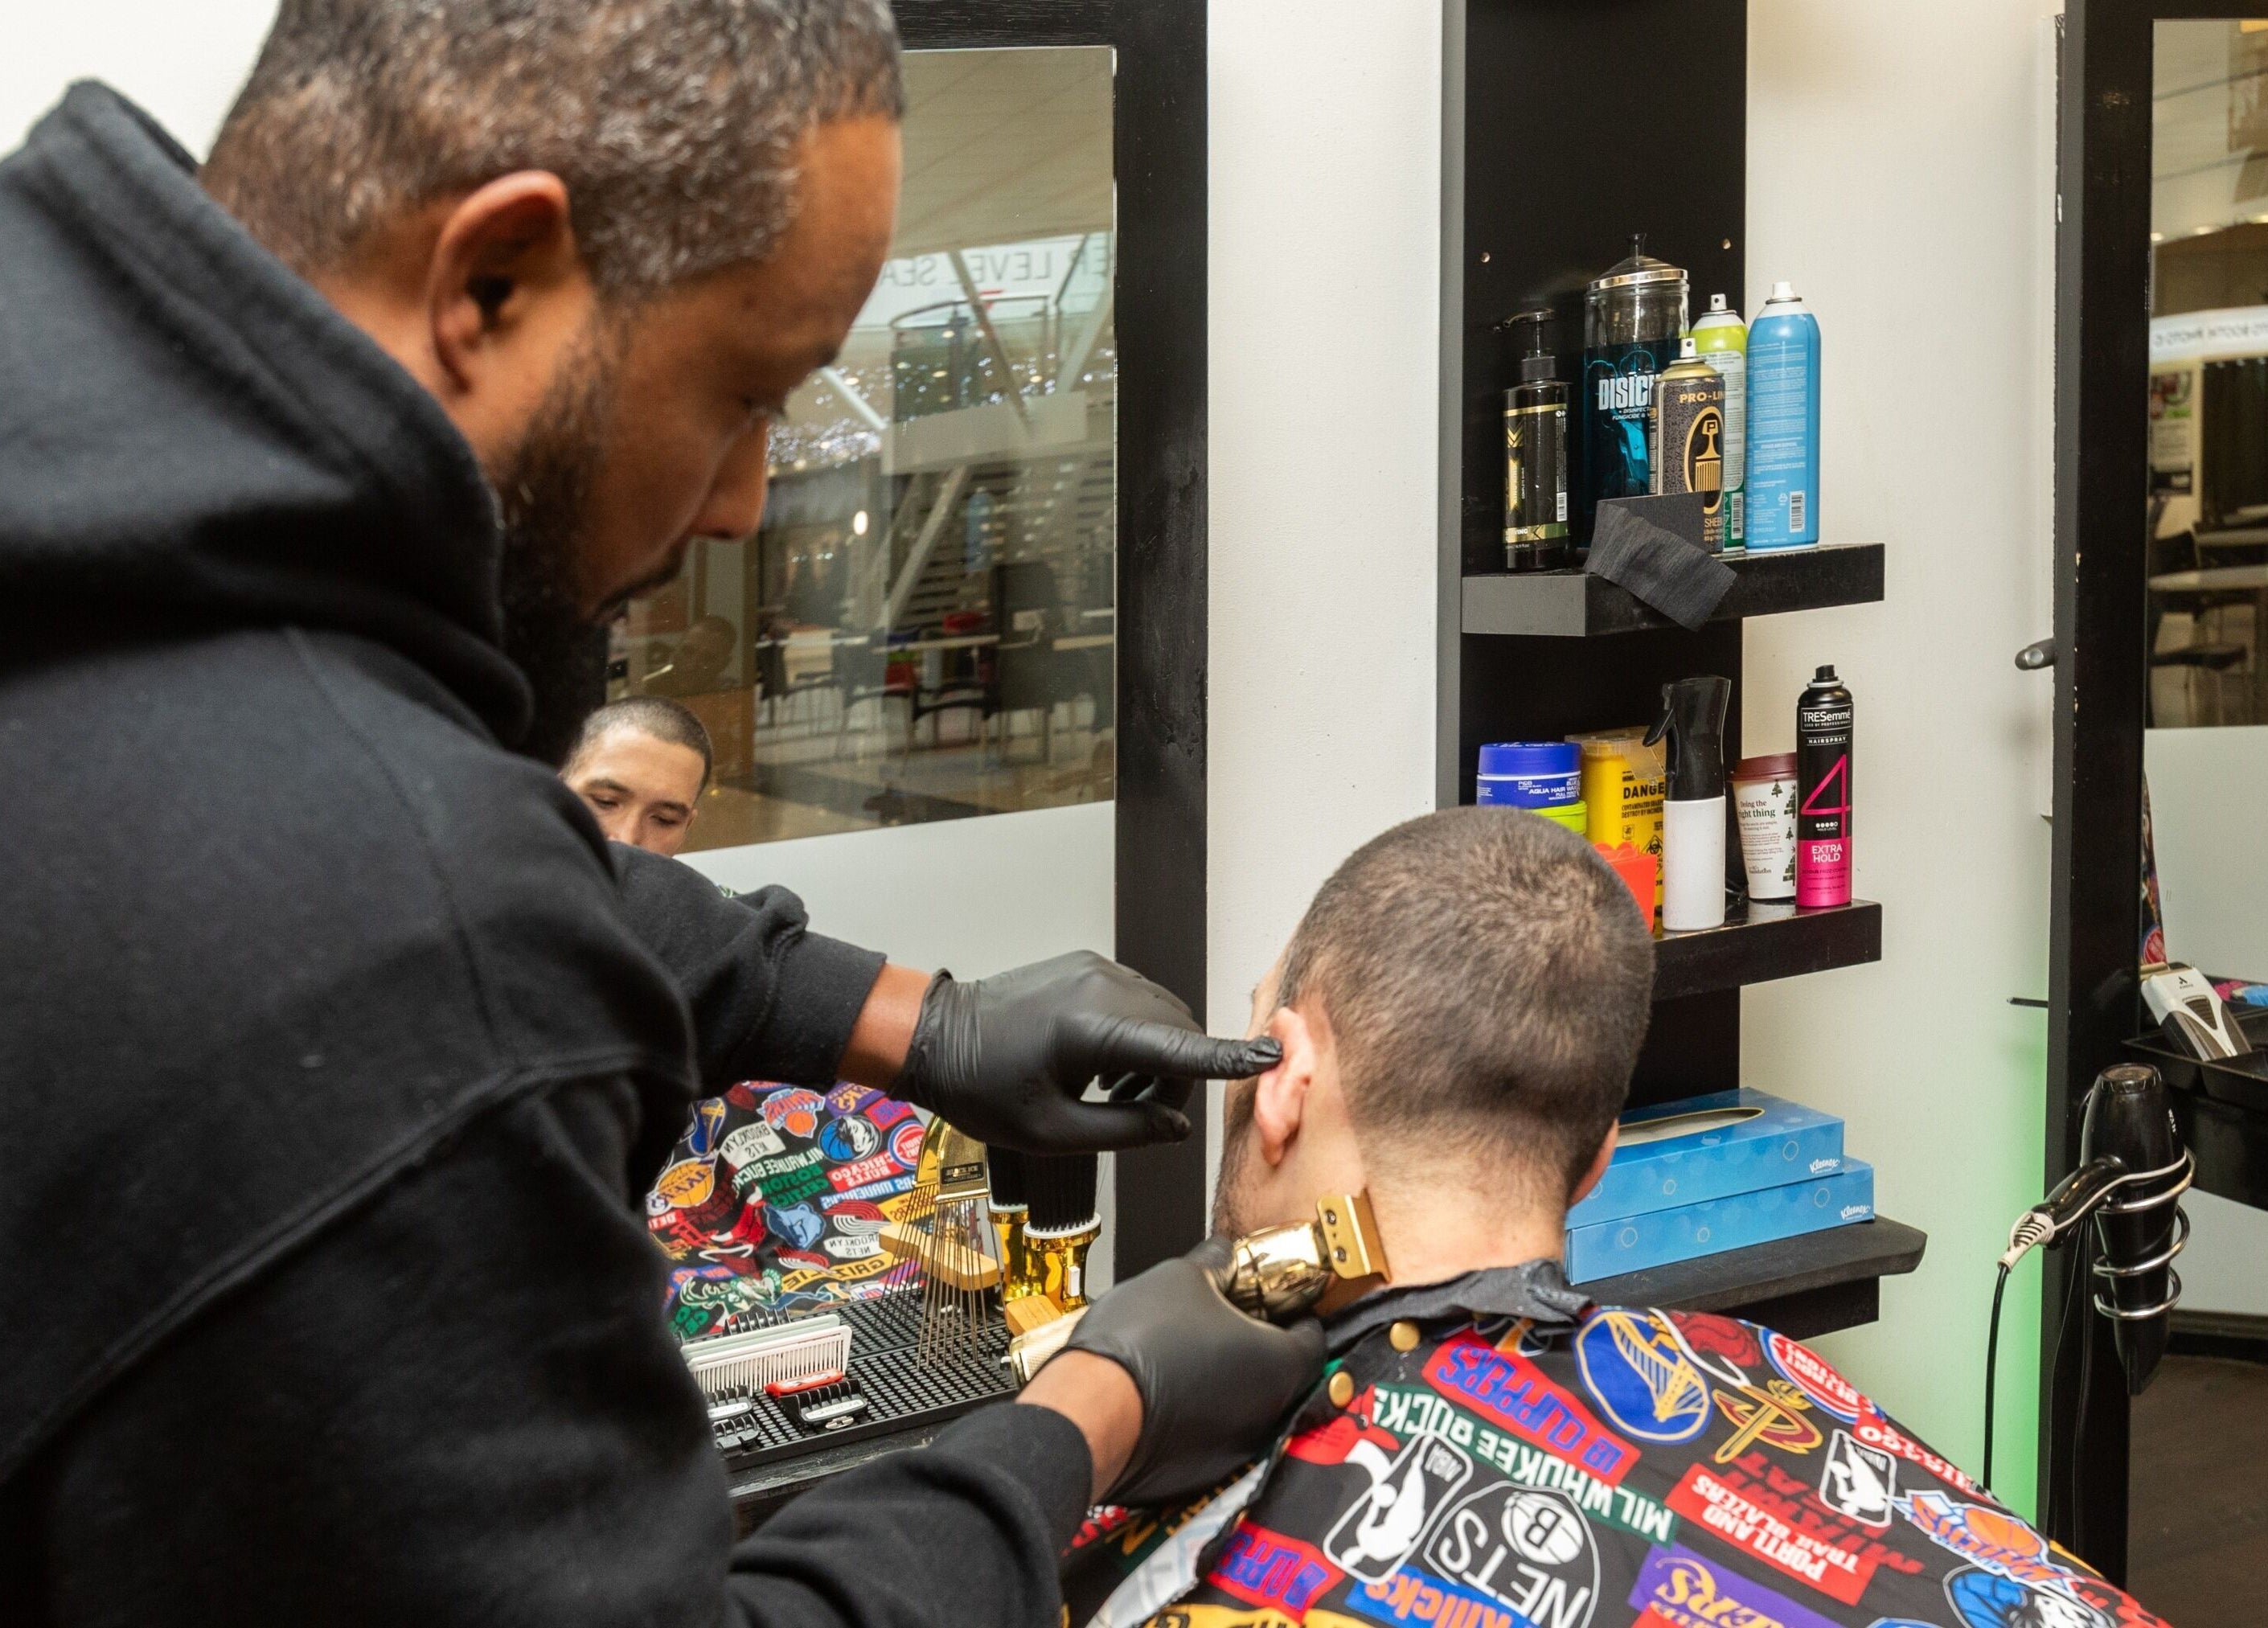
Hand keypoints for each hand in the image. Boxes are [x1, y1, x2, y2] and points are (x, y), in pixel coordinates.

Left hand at [892, 951, 1281, 1153]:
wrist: (934, 1035)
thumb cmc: (982, 1086)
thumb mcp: (1052, 1134)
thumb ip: (1124, 1132)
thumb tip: (1175, 1129)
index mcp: (1093, 1029)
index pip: (1179, 1045)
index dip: (1228, 1057)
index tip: (1273, 1056)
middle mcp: (1102, 987)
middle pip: (1177, 1030)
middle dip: (1174, 1077)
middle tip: (1138, 1114)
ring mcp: (1095, 970)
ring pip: (1162, 1013)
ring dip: (1156, 1055)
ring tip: (1110, 1092)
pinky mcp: (1087, 965)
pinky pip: (1137, 1000)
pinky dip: (1137, 1035)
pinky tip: (1100, 1065)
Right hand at [1056, 1240, 1325, 1505]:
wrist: (1090, 1413)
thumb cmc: (1140, 1348)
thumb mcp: (1182, 1277)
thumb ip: (1215, 1265)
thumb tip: (1223, 1255)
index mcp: (1277, 1365)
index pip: (1313, 1339)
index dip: (1298, 1314)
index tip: (1284, 1304)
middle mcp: (1267, 1414)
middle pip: (1281, 1373)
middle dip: (1260, 1344)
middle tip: (1234, 1318)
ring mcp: (1234, 1448)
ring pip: (1246, 1405)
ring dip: (1230, 1378)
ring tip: (1195, 1347)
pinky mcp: (1199, 1472)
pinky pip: (1213, 1431)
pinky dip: (1202, 1408)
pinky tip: (1172, 1383)